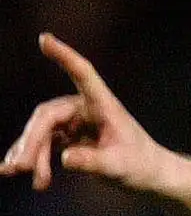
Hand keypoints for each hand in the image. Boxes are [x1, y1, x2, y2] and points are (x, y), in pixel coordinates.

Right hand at [0, 33, 169, 192]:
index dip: (65, 56)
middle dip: (31, 141)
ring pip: (41, 132)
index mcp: (103, 105)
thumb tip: (65, 158)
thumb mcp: (119, 167)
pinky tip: (18, 171)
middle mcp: (86, 108)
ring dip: (30, 153)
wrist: (149, 177)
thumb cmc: (141, 166)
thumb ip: (93, 162)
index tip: (45, 39)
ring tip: (17, 173)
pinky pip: (44, 143)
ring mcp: (76, 121)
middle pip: (48, 116)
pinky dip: (34, 158)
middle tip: (20, 166)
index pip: (83, 75)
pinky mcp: (69, 135)